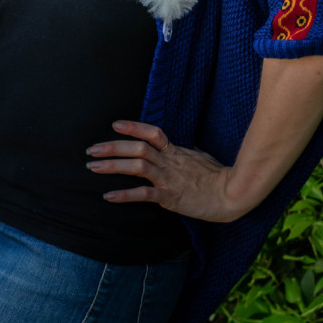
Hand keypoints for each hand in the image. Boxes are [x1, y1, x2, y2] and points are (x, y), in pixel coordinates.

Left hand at [85, 120, 247, 222]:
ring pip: (137, 167)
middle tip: (91, 149)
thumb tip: (181, 146)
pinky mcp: (170, 197)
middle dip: (112, 147)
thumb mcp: (200, 157)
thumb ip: (186, 152)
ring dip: (113, 166)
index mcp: (176, 151)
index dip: (133, 127)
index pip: (152, 133)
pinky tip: (109, 196)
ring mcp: (169, 179)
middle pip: (137, 148)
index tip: (114, 125)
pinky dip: (125, 195)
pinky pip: (144, 194)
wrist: (231, 195)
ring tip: (93, 167)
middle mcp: (169, 162)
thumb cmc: (217, 177)